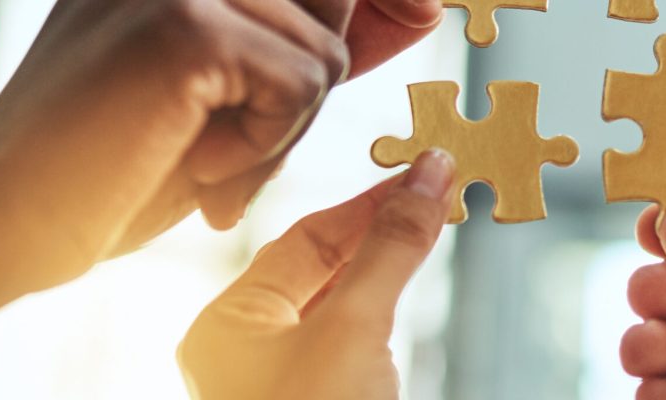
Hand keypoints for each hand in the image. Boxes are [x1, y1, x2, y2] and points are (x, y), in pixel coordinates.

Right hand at [0, 0, 445, 368]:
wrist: (13, 218)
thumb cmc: (119, 162)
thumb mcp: (239, 92)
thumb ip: (314, 39)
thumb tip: (422, 4)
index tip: (422, 9)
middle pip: (330, 6)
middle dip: (306, 85)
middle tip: (229, 142)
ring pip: (322, 55)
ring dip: (280, 127)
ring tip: (203, 158)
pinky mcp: (187, 26)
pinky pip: (299, 85)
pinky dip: (263, 143)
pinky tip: (196, 164)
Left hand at [179, 150, 452, 398]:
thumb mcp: (355, 329)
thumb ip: (390, 249)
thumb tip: (427, 174)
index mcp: (226, 326)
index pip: (303, 240)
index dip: (368, 203)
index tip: (424, 170)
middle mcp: (248, 352)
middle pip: (320, 267)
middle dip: (382, 229)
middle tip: (439, 189)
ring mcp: (287, 383)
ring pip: (342, 304)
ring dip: (389, 265)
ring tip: (437, 222)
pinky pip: (357, 341)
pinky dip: (390, 308)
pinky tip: (416, 285)